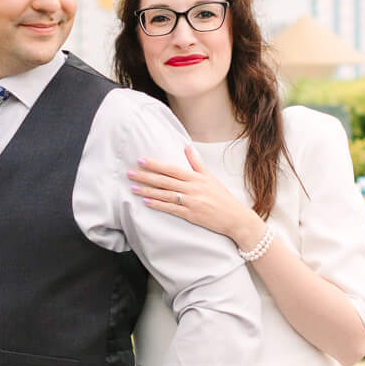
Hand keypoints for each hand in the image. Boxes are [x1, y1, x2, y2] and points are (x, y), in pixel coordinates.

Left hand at [130, 145, 261, 249]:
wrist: (234, 218)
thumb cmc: (222, 197)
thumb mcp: (210, 177)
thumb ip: (197, 163)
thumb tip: (187, 147)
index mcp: (196, 178)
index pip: (172, 169)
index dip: (155, 164)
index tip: (141, 160)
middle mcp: (192, 188)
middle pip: (165, 181)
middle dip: (146, 176)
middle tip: (130, 173)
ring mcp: (191, 202)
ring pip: (165, 194)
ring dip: (147, 190)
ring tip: (133, 187)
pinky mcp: (190, 215)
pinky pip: (171, 209)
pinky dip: (158, 205)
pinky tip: (146, 201)